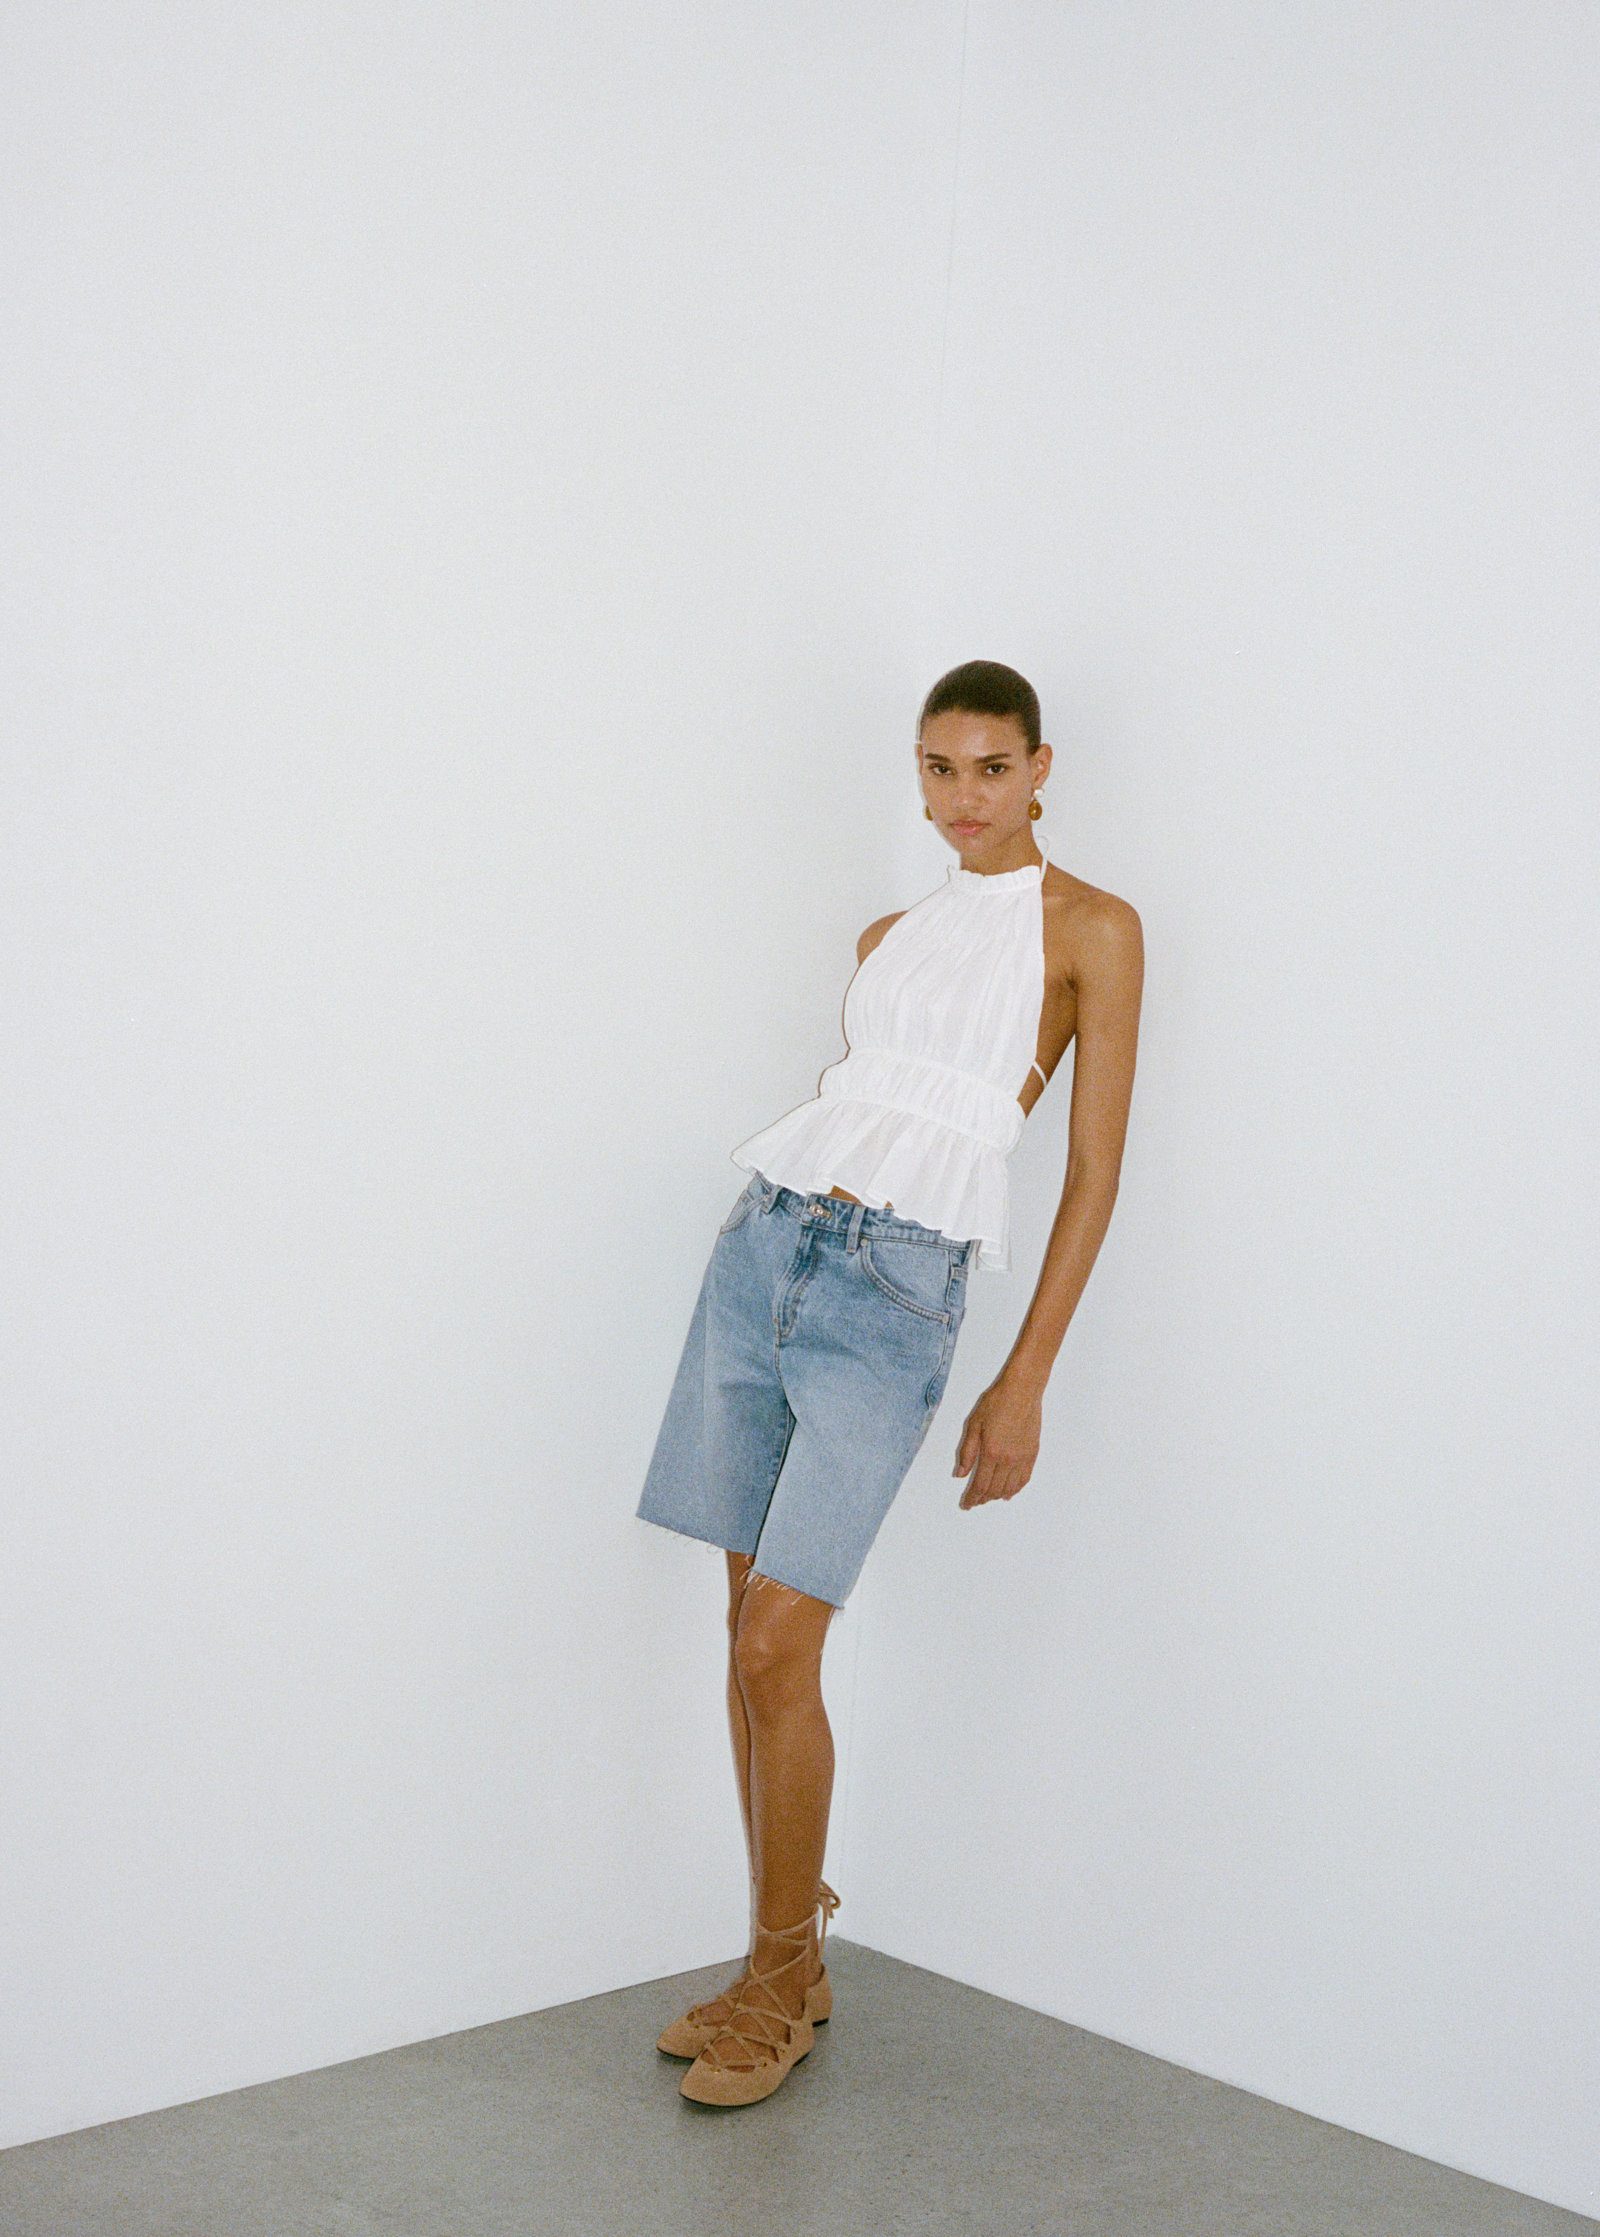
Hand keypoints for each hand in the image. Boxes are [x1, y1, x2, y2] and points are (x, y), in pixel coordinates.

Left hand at [952, 1375, 1042, 1507]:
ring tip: (988, 1498)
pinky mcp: (1032, 1454)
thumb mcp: (973, 1424)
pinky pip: (1024, 1479)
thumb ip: (967, 1452)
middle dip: (982, 1499)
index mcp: (991, 1453)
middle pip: (994, 1489)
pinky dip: (1016, 1489)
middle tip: (974, 1502)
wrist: (1022, 1391)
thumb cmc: (995, 1403)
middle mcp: (1008, 1460)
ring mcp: (1022, 1458)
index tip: (966, 1505)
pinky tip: (1009, 1492)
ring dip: (998, 1496)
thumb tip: (960, 1474)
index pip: (980, 1485)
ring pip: (1010, 1487)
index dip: (972, 1498)